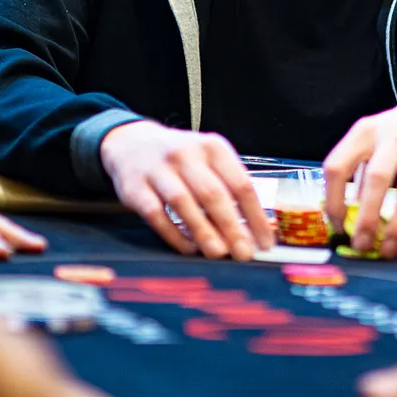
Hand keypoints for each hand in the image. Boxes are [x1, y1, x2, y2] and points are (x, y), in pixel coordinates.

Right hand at [99, 120, 272, 259]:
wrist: (132, 143)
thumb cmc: (181, 158)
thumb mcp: (209, 159)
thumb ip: (229, 187)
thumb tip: (254, 228)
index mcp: (213, 147)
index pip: (240, 184)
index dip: (255, 216)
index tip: (265, 241)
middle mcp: (186, 154)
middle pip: (213, 194)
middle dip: (232, 227)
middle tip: (243, 253)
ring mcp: (159, 169)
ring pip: (183, 203)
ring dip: (203, 231)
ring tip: (218, 253)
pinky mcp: (135, 187)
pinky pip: (156, 214)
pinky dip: (174, 234)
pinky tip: (188, 248)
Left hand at [323, 92, 396, 257]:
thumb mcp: (373, 140)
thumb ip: (359, 172)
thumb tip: (346, 220)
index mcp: (366, 130)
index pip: (338, 166)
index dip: (333, 200)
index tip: (337, 226)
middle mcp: (395, 133)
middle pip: (377, 178)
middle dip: (368, 217)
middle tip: (362, 245)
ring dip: (396, 225)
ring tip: (387, 250)